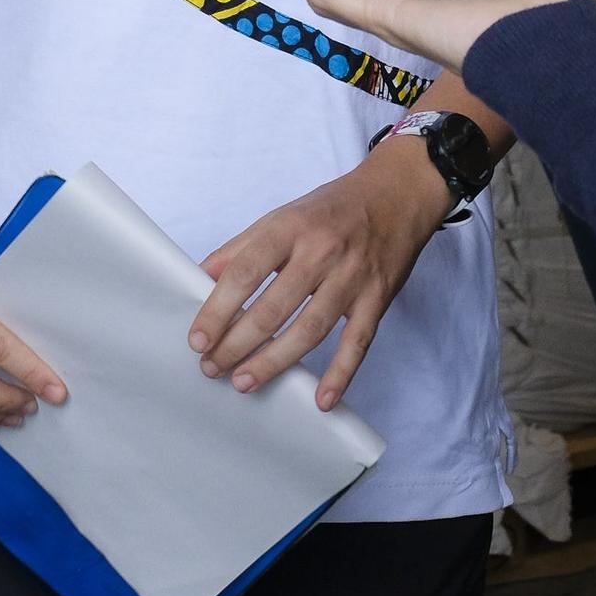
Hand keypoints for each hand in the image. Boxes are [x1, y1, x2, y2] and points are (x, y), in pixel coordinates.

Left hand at [188, 134, 450, 410]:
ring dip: (274, 361)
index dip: (218, 309)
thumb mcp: (281, 216)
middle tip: (212, 367)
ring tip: (244, 381)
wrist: (397, 195)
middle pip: (274, 308)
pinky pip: (357, 342)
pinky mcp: (376, 298)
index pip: (245, 272)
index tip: (198, 338)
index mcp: (289, 228)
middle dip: (238, 343)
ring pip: (310, 329)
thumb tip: (200, 277)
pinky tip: (321, 399)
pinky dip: (341, 373)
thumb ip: (240, 248)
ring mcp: (351, 277)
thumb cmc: (331, 209)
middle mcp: (320, 252)